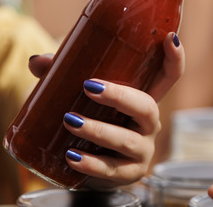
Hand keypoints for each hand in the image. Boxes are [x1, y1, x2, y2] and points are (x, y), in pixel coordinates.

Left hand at [28, 32, 184, 186]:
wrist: (86, 166)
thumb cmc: (91, 120)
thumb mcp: (80, 97)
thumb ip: (60, 76)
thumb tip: (36, 62)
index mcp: (143, 98)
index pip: (169, 76)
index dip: (175, 58)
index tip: (169, 37)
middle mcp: (149, 123)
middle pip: (148, 107)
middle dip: (120, 96)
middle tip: (89, 87)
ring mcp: (142, 150)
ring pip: (127, 140)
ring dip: (98, 130)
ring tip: (70, 121)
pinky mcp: (129, 174)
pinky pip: (113, 169)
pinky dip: (92, 163)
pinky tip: (72, 156)